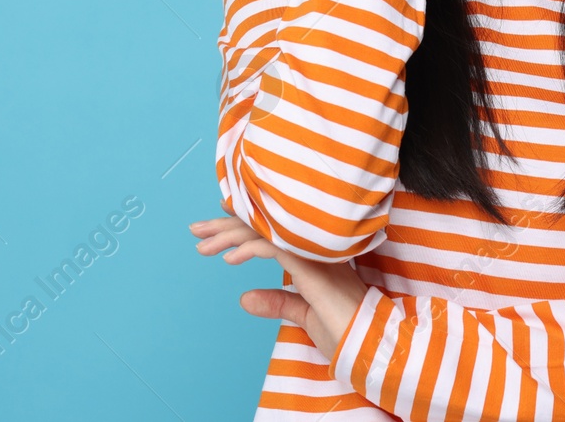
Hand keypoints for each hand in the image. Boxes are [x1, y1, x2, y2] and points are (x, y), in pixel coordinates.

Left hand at [191, 199, 369, 361]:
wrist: (368, 343)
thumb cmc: (345, 330)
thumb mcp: (304, 314)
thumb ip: (278, 302)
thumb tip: (245, 298)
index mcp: (314, 253)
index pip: (273, 227)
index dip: (244, 221)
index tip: (218, 221)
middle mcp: (314, 245)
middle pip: (264, 223)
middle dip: (226, 225)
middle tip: (196, 229)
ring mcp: (313, 252)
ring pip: (265, 230)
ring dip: (229, 235)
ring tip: (203, 244)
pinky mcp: (311, 264)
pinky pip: (272, 246)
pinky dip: (247, 249)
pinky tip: (229, 259)